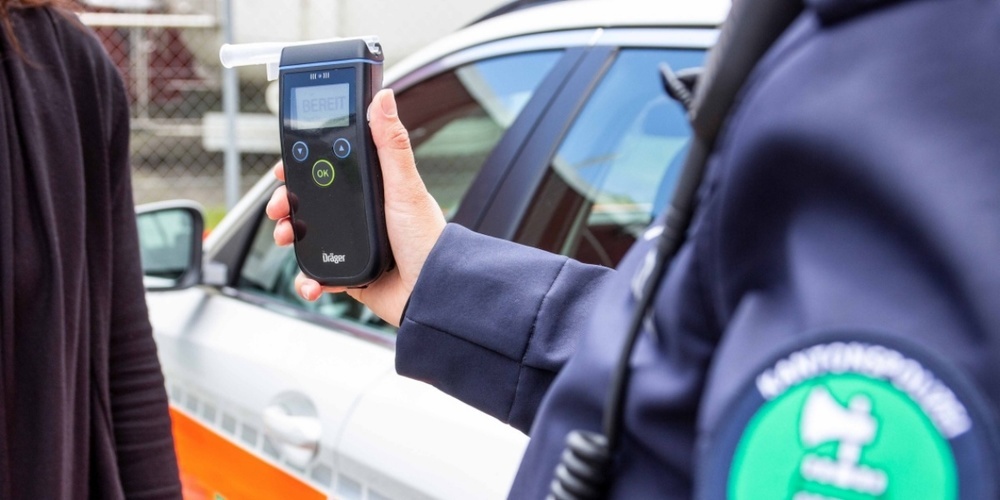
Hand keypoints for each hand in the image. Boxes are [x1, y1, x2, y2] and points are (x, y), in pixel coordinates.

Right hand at [266, 89, 445, 326]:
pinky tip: (311, 281)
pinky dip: (310, 279)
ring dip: (290, 237)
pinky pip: (320, 275)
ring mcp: (354, 243)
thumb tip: (383, 97)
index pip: (330, 167)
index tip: (285, 166)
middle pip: (311, 201)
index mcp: (373, 188)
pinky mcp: (351, 273)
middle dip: (288, 203)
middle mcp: (362, 214)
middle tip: (280, 207)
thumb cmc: (427, 239)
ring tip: (285, 239)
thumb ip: (391, 144)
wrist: (432, 292)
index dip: (304, 164)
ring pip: (308, 236)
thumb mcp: (405, 186)